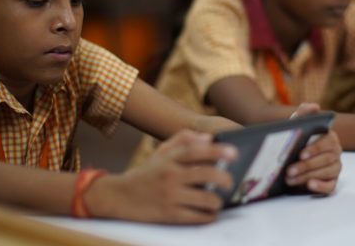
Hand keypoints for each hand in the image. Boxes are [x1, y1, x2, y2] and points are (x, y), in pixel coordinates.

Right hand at [87, 130, 236, 223]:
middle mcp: (171, 175)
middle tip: (231, 182)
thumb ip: (183, 140)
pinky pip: (196, 217)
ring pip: (205, 198)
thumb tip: (208, 137)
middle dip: (224, 178)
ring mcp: (170, 196)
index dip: (217, 150)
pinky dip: (208, 216)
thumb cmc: (147, 173)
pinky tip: (210, 213)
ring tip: (219, 200)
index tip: (234, 153)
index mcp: (169, 159)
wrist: (120, 197)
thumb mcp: (161, 153)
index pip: (197, 150)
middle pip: (206, 173)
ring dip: (217, 201)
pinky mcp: (169, 215)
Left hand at [285, 102, 341, 193]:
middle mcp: (335, 153)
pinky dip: (321, 186)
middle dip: (307, 165)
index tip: (301, 154)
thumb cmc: (295, 140)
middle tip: (289, 170)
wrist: (288, 158)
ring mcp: (334, 168)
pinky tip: (309, 185)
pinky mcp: (331, 181)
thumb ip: (304, 114)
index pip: (328, 142)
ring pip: (327, 173)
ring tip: (290, 178)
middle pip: (326, 159)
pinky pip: (331, 186)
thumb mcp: (296, 125)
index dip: (315, 148)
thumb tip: (315, 106)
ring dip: (307, 176)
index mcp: (329, 138)